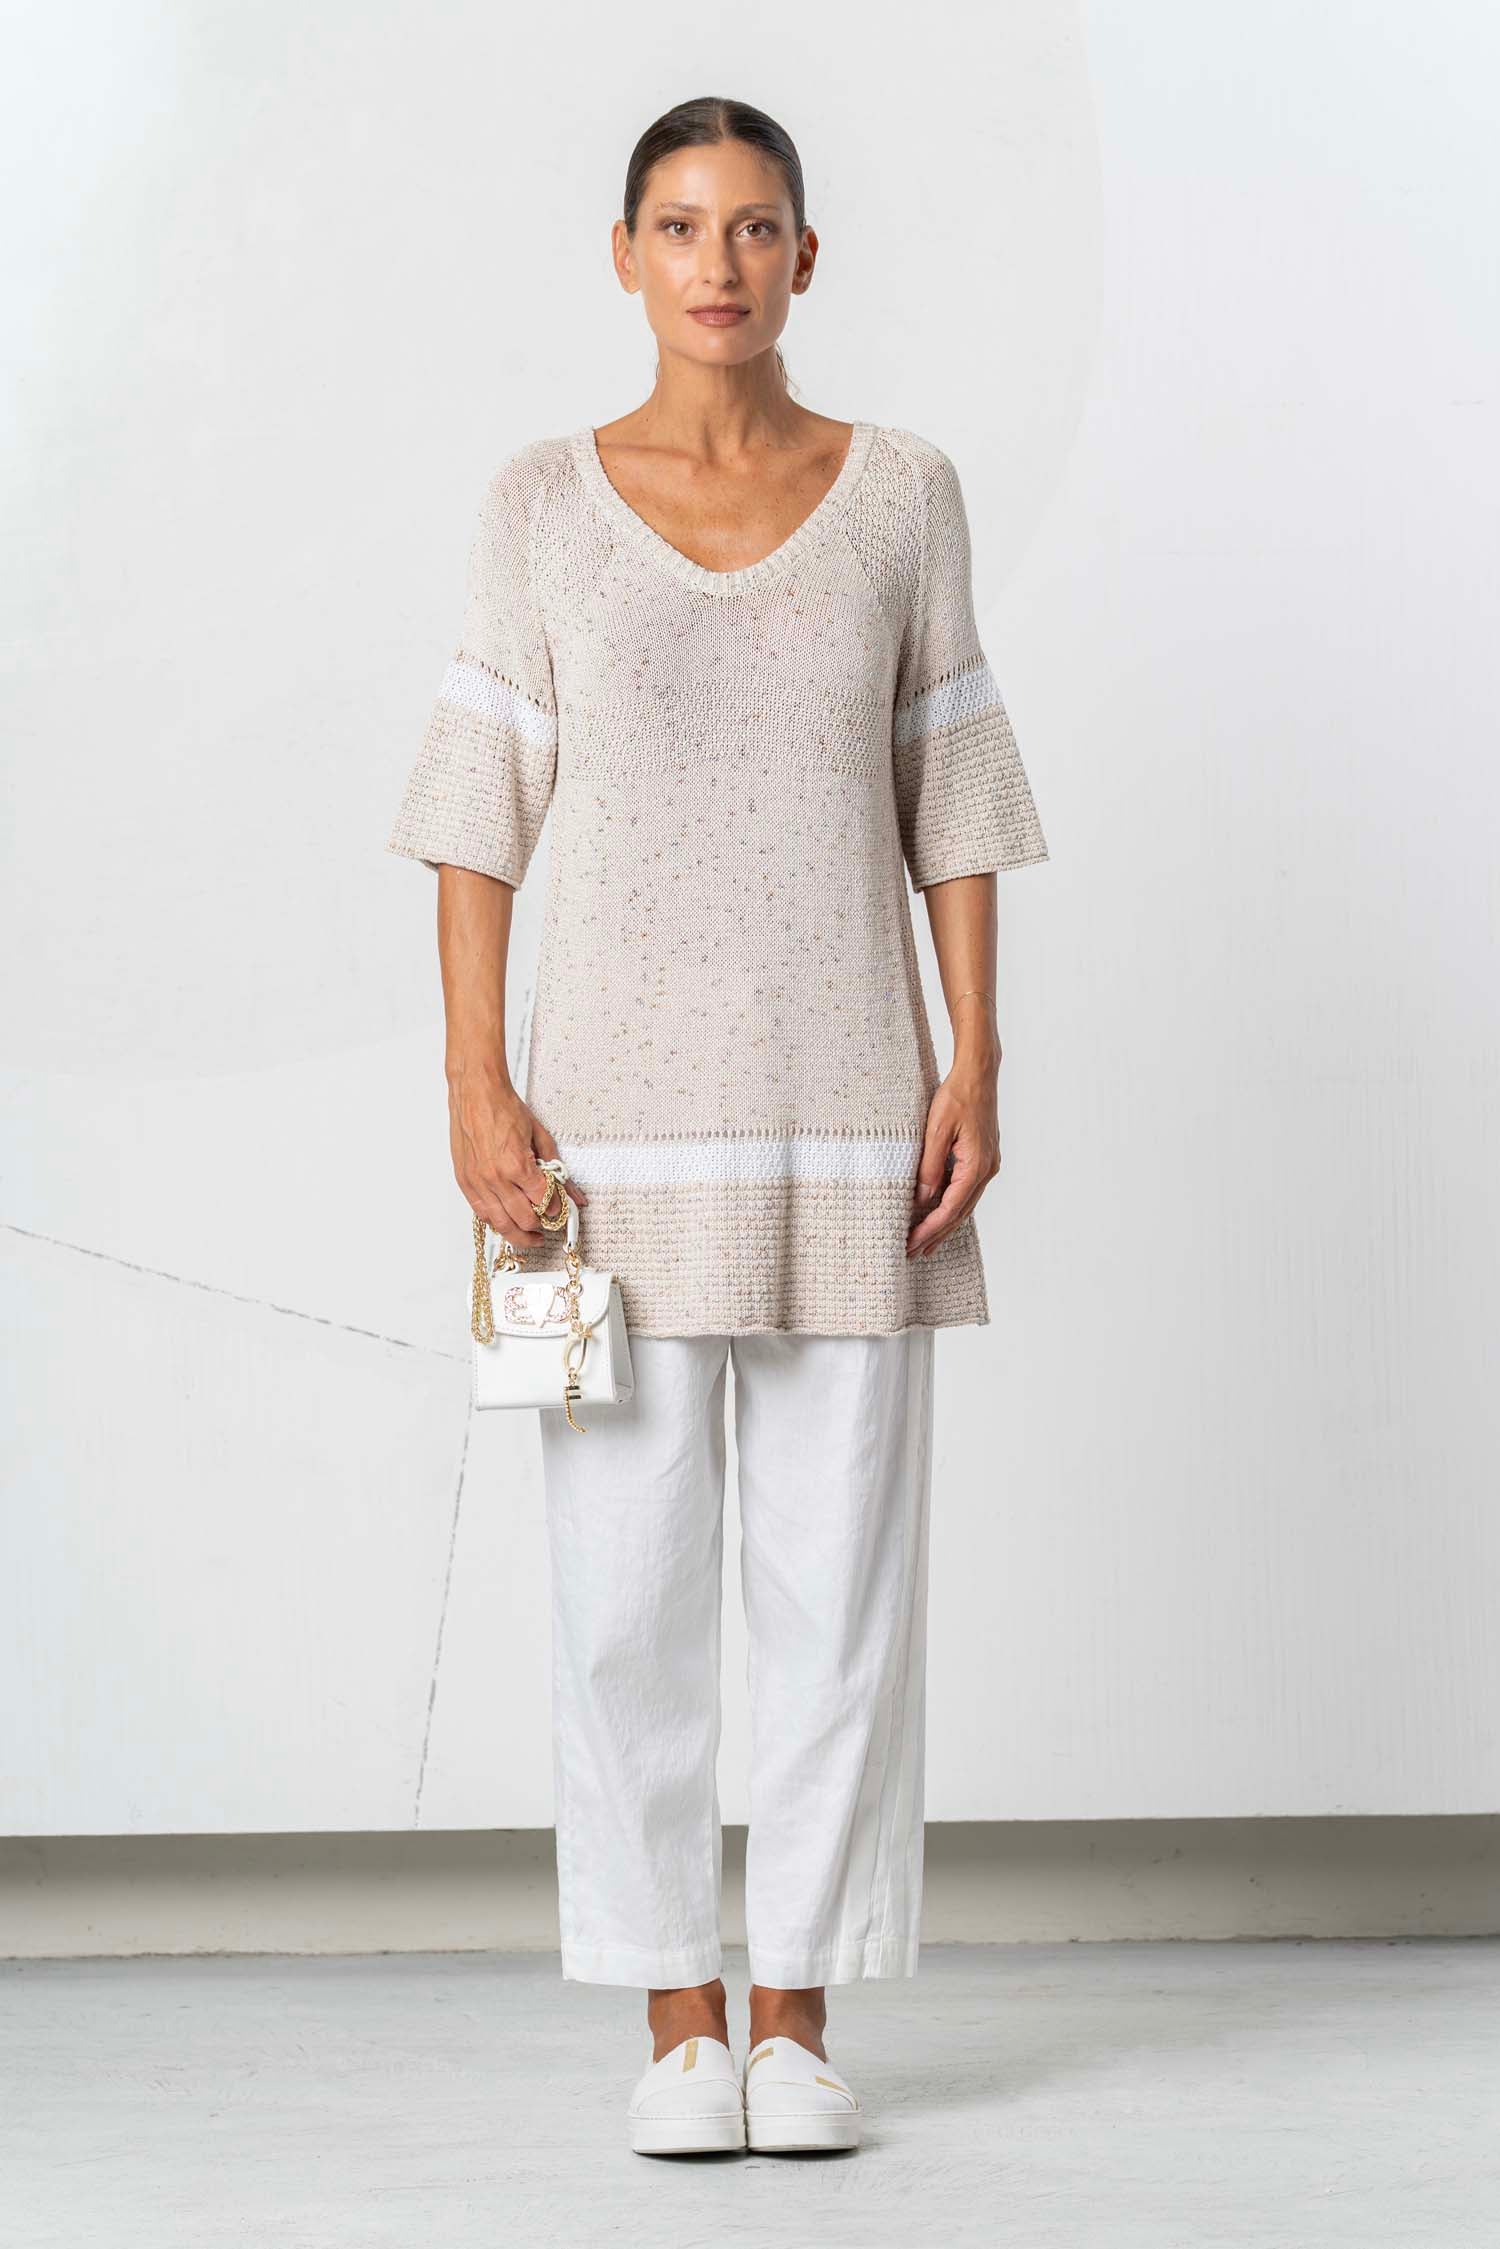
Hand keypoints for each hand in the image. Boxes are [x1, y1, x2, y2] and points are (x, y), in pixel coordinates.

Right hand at [447, 1063, 588, 1250]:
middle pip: (524, 1220)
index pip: (544, 1201)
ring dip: (520, 1234)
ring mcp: (478, 1182)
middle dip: (541, 1227)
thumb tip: (575, 1194)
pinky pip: (481, 1214)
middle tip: (549, 1225)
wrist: (475, 1094)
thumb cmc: (505, 1109)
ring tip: (532, 1236)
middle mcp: (495, 1178)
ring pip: (501, 1224)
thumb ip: (557, 1168)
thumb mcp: (540, 1136)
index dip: (557, 1209)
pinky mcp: (465, 1182)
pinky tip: (507, 1221)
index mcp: (517, 1165)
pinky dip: (496, 1222)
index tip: (561, 1209)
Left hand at [906, 1056, 1000, 1258]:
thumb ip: (930, 1167)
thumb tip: (922, 1199)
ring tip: (925, 1244)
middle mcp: (986, 1170)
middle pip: (959, 1212)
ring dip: (944, 1225)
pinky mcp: (982, 1159)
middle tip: (913, 1253)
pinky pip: (966, 1191)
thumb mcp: (936, 1131)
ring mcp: (987, 1165)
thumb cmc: (957, 1097)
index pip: (950, 1208)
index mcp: (976, 1166)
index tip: (911, 1243)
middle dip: (936, 1235)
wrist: (979, 1075)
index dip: (930, 1229)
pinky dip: (951, 1207)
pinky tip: (939, 1214)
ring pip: (964, 1204)